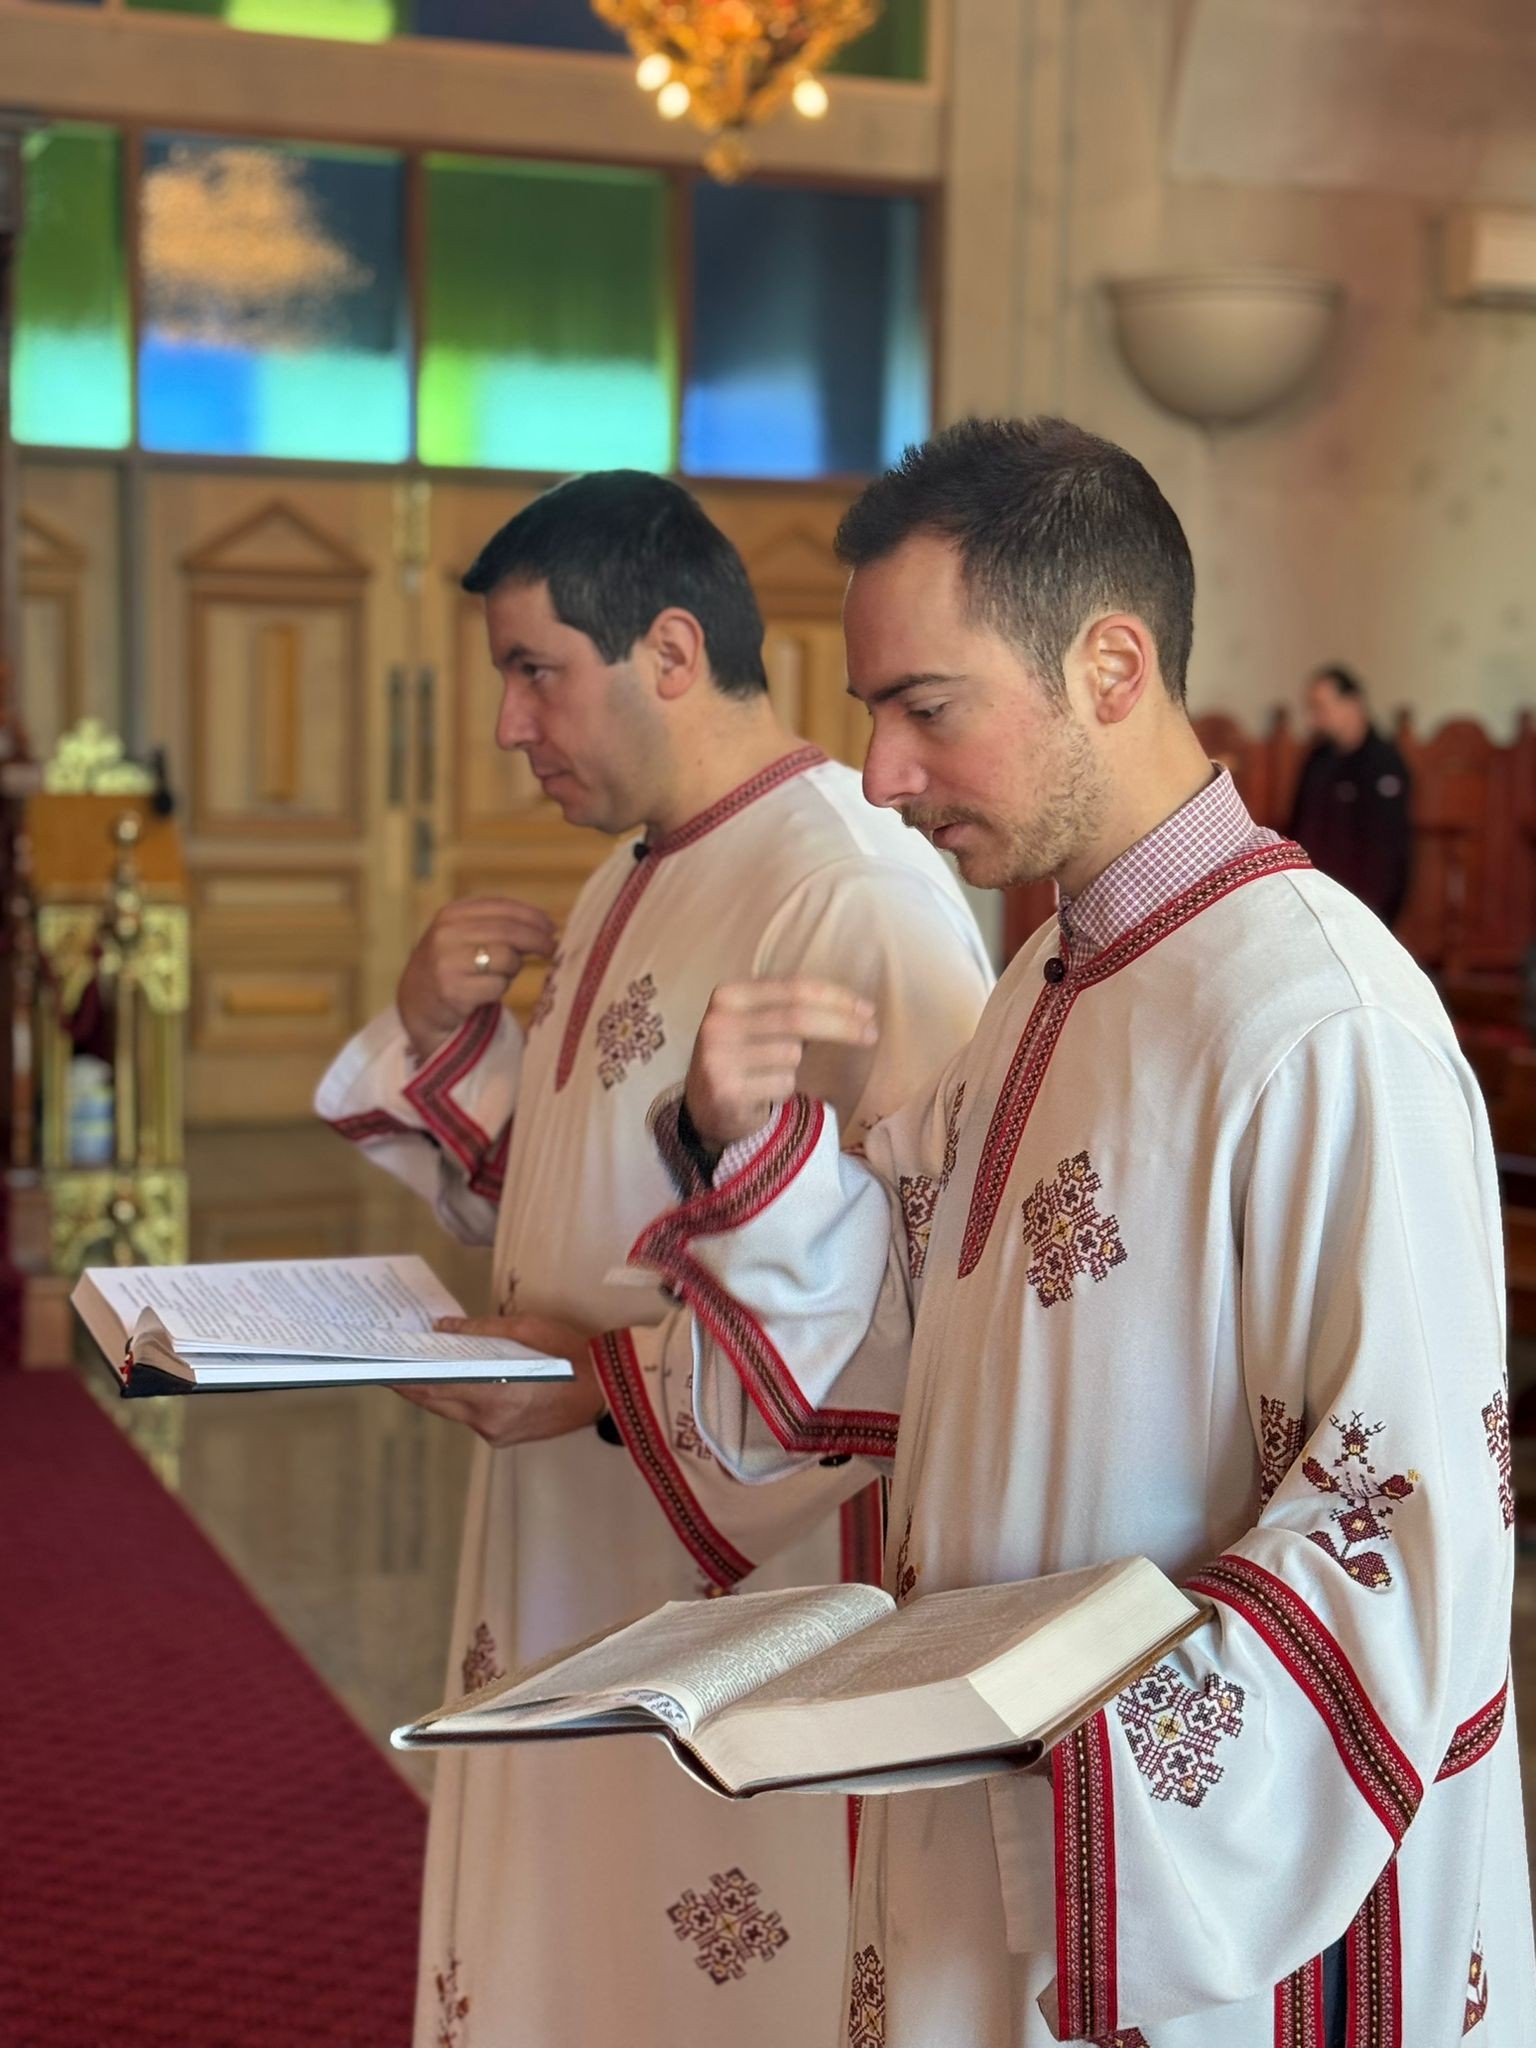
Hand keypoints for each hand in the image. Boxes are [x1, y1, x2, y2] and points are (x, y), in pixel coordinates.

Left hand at [393, 1315, 602, 1445]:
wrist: (611, 1391)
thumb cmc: (572, 1354)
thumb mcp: (528, 1329)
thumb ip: (481, 1330)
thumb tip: (443, 1328)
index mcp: (492, 1393)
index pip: (432, 1387)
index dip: (403, 1378)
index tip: (380, 1367)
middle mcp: (489, 1420)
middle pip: (436, 1402)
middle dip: (414, 1383)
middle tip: (393, 1365)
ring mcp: (497, 1433)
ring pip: (453, 1410)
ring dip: (438, 1390)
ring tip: (421, 1368)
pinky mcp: (506, 1438)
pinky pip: (473, 1416)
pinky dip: (462, 1399)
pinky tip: (459, 1381)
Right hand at [397, 897, 557, 1061]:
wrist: (416, 1004)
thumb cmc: (451, 967)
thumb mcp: (464, 936)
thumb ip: (497, 927)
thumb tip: (546, 928)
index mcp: (451, 914)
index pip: (502, 907)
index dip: (532, 916)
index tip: (551, 927)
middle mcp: (446, 934)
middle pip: (508, 931)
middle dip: (536, 940)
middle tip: (552, 949)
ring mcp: (447, 962)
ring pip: (506, 959)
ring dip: (513, 970)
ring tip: (499, 975)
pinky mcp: (453, 990)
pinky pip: (497, 986)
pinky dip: (499, 990)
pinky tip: (486, 992)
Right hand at [683, 979, 877, 1148]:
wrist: (703, 1107)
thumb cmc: (741, 1057)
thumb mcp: (756, 1022)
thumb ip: (790, 1008)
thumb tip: (855, 1010)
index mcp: (728, 996)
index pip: (793, 988)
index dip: (835, 997)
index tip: (867, 1009)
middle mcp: (719, 1023)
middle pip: (797, 1017)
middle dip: (842, 1025)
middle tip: (871, 1033)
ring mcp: (719, 1058)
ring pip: (791, 1055)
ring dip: (796, 1067)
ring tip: (771, 1073)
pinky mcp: (727, 1091)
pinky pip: (782, 1085)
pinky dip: (783, 1090)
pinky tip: (762, 1092)